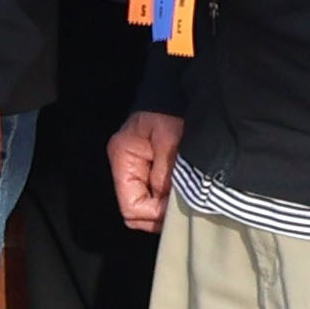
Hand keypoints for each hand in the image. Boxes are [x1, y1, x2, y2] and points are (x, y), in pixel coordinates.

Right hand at [107, 109, 185, 233]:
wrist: (182, 92)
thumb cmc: (174, 111)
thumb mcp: (171, 140)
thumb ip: (166, 172)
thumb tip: (167, 201)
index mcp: (124, 157)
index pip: (131, 205)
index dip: (154, 213)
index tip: (178, 208)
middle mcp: (126, 166)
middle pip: (135, 212)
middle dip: (158, 215)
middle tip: (184, 208)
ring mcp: (137, 170)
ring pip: (145, 208)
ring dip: (164, 209)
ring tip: (185, 199)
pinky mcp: (150, 170)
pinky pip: (155, 197)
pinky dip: (168, 201)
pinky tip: (183, 193)